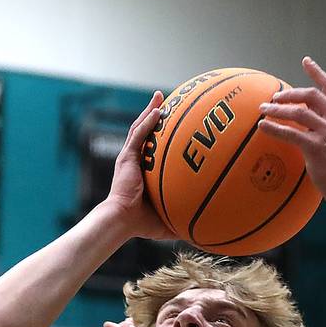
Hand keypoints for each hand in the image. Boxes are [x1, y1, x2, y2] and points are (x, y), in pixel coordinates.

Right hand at [106, 93, 172, 239]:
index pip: (151, 147)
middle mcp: (134, 160)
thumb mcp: (167, 217)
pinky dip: (147, 122)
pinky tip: (158, 111)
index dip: (160, 134)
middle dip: (155, 114)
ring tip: (160, 96)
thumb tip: (203, 229)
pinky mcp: (126, 157)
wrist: (122, 220)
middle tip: (167, 102)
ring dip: (150, 111)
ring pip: (140, 127)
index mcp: (142, 171)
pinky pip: (138, 135)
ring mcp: (129, 157)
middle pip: (145, 131)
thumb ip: (182, 217)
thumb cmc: (141, 223)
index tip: (174, 124)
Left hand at [258, 57, 325, 206]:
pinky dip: (274, 128)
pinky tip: (263, 126)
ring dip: (277, 109)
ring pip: (297, 112)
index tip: (305, 60)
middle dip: (289, 94)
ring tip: (263, 110)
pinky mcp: (317, 147)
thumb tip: (307, 116)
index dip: (317, 72)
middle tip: (273, 98)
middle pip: (310, 95)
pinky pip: (290, 132)